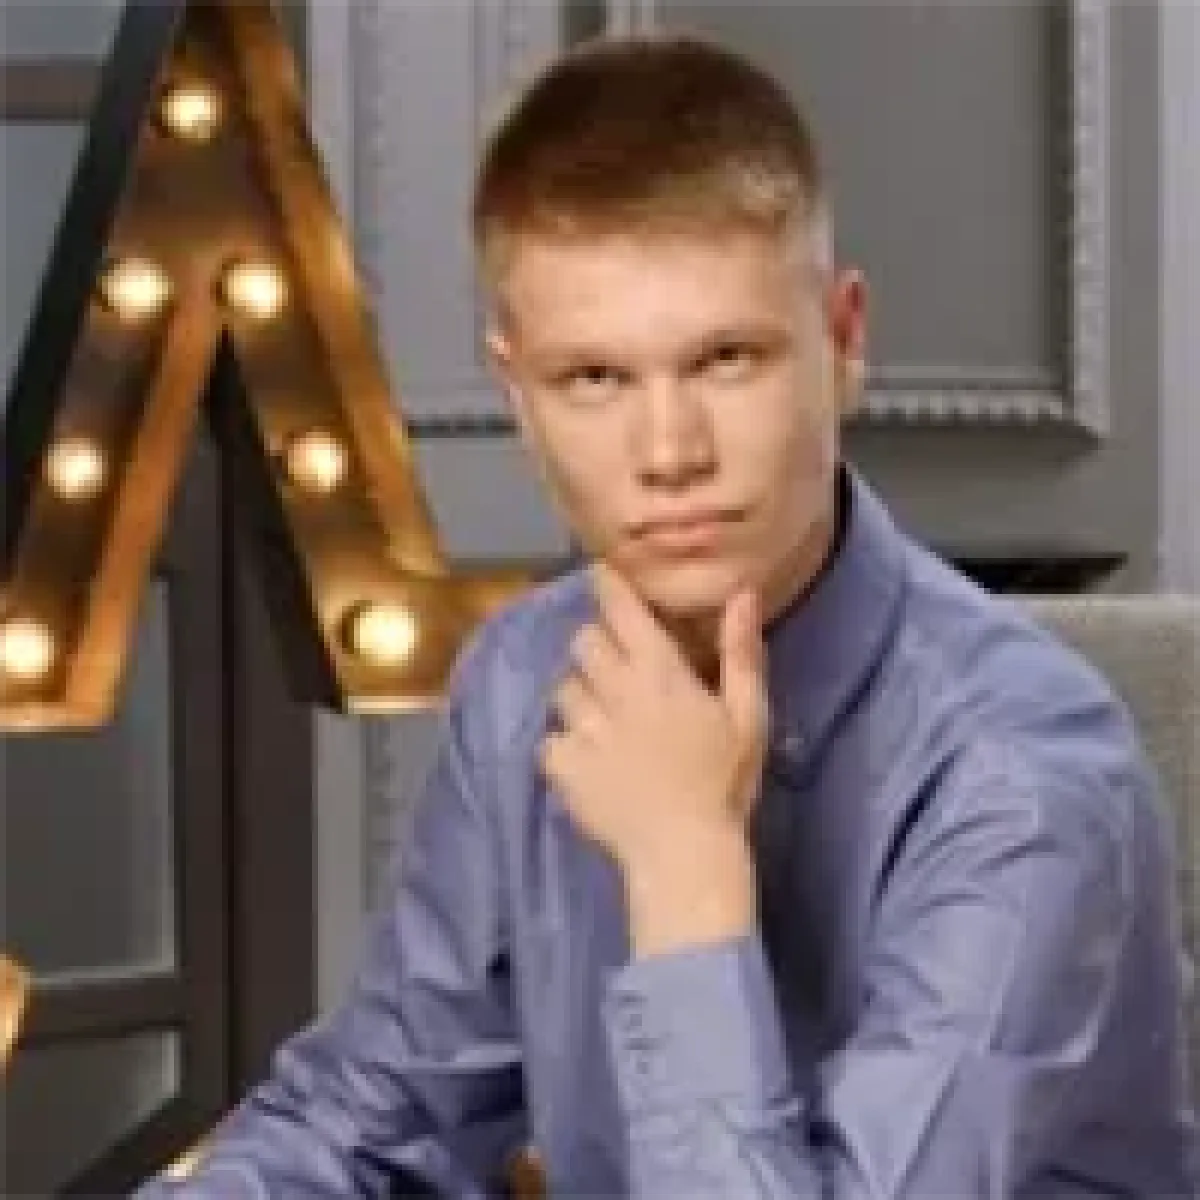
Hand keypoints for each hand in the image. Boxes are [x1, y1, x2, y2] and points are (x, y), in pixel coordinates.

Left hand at [540, 563, 768, 954]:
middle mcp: (615, 690)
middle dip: (595, 645)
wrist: (684, 852)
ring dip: (578, 694)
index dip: (607, 587)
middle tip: (615, 667)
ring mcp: (583, 729)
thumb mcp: (748, 716)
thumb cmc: (723, 783)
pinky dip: (561, 746)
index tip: (600, 575)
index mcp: (659, 673)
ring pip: (562, 688)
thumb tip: (741, 593)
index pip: (621, 611)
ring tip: (601, 718)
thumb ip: (741, 653)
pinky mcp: (562, 766)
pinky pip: (547, 740)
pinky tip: (585, 760)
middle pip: (583, 641)